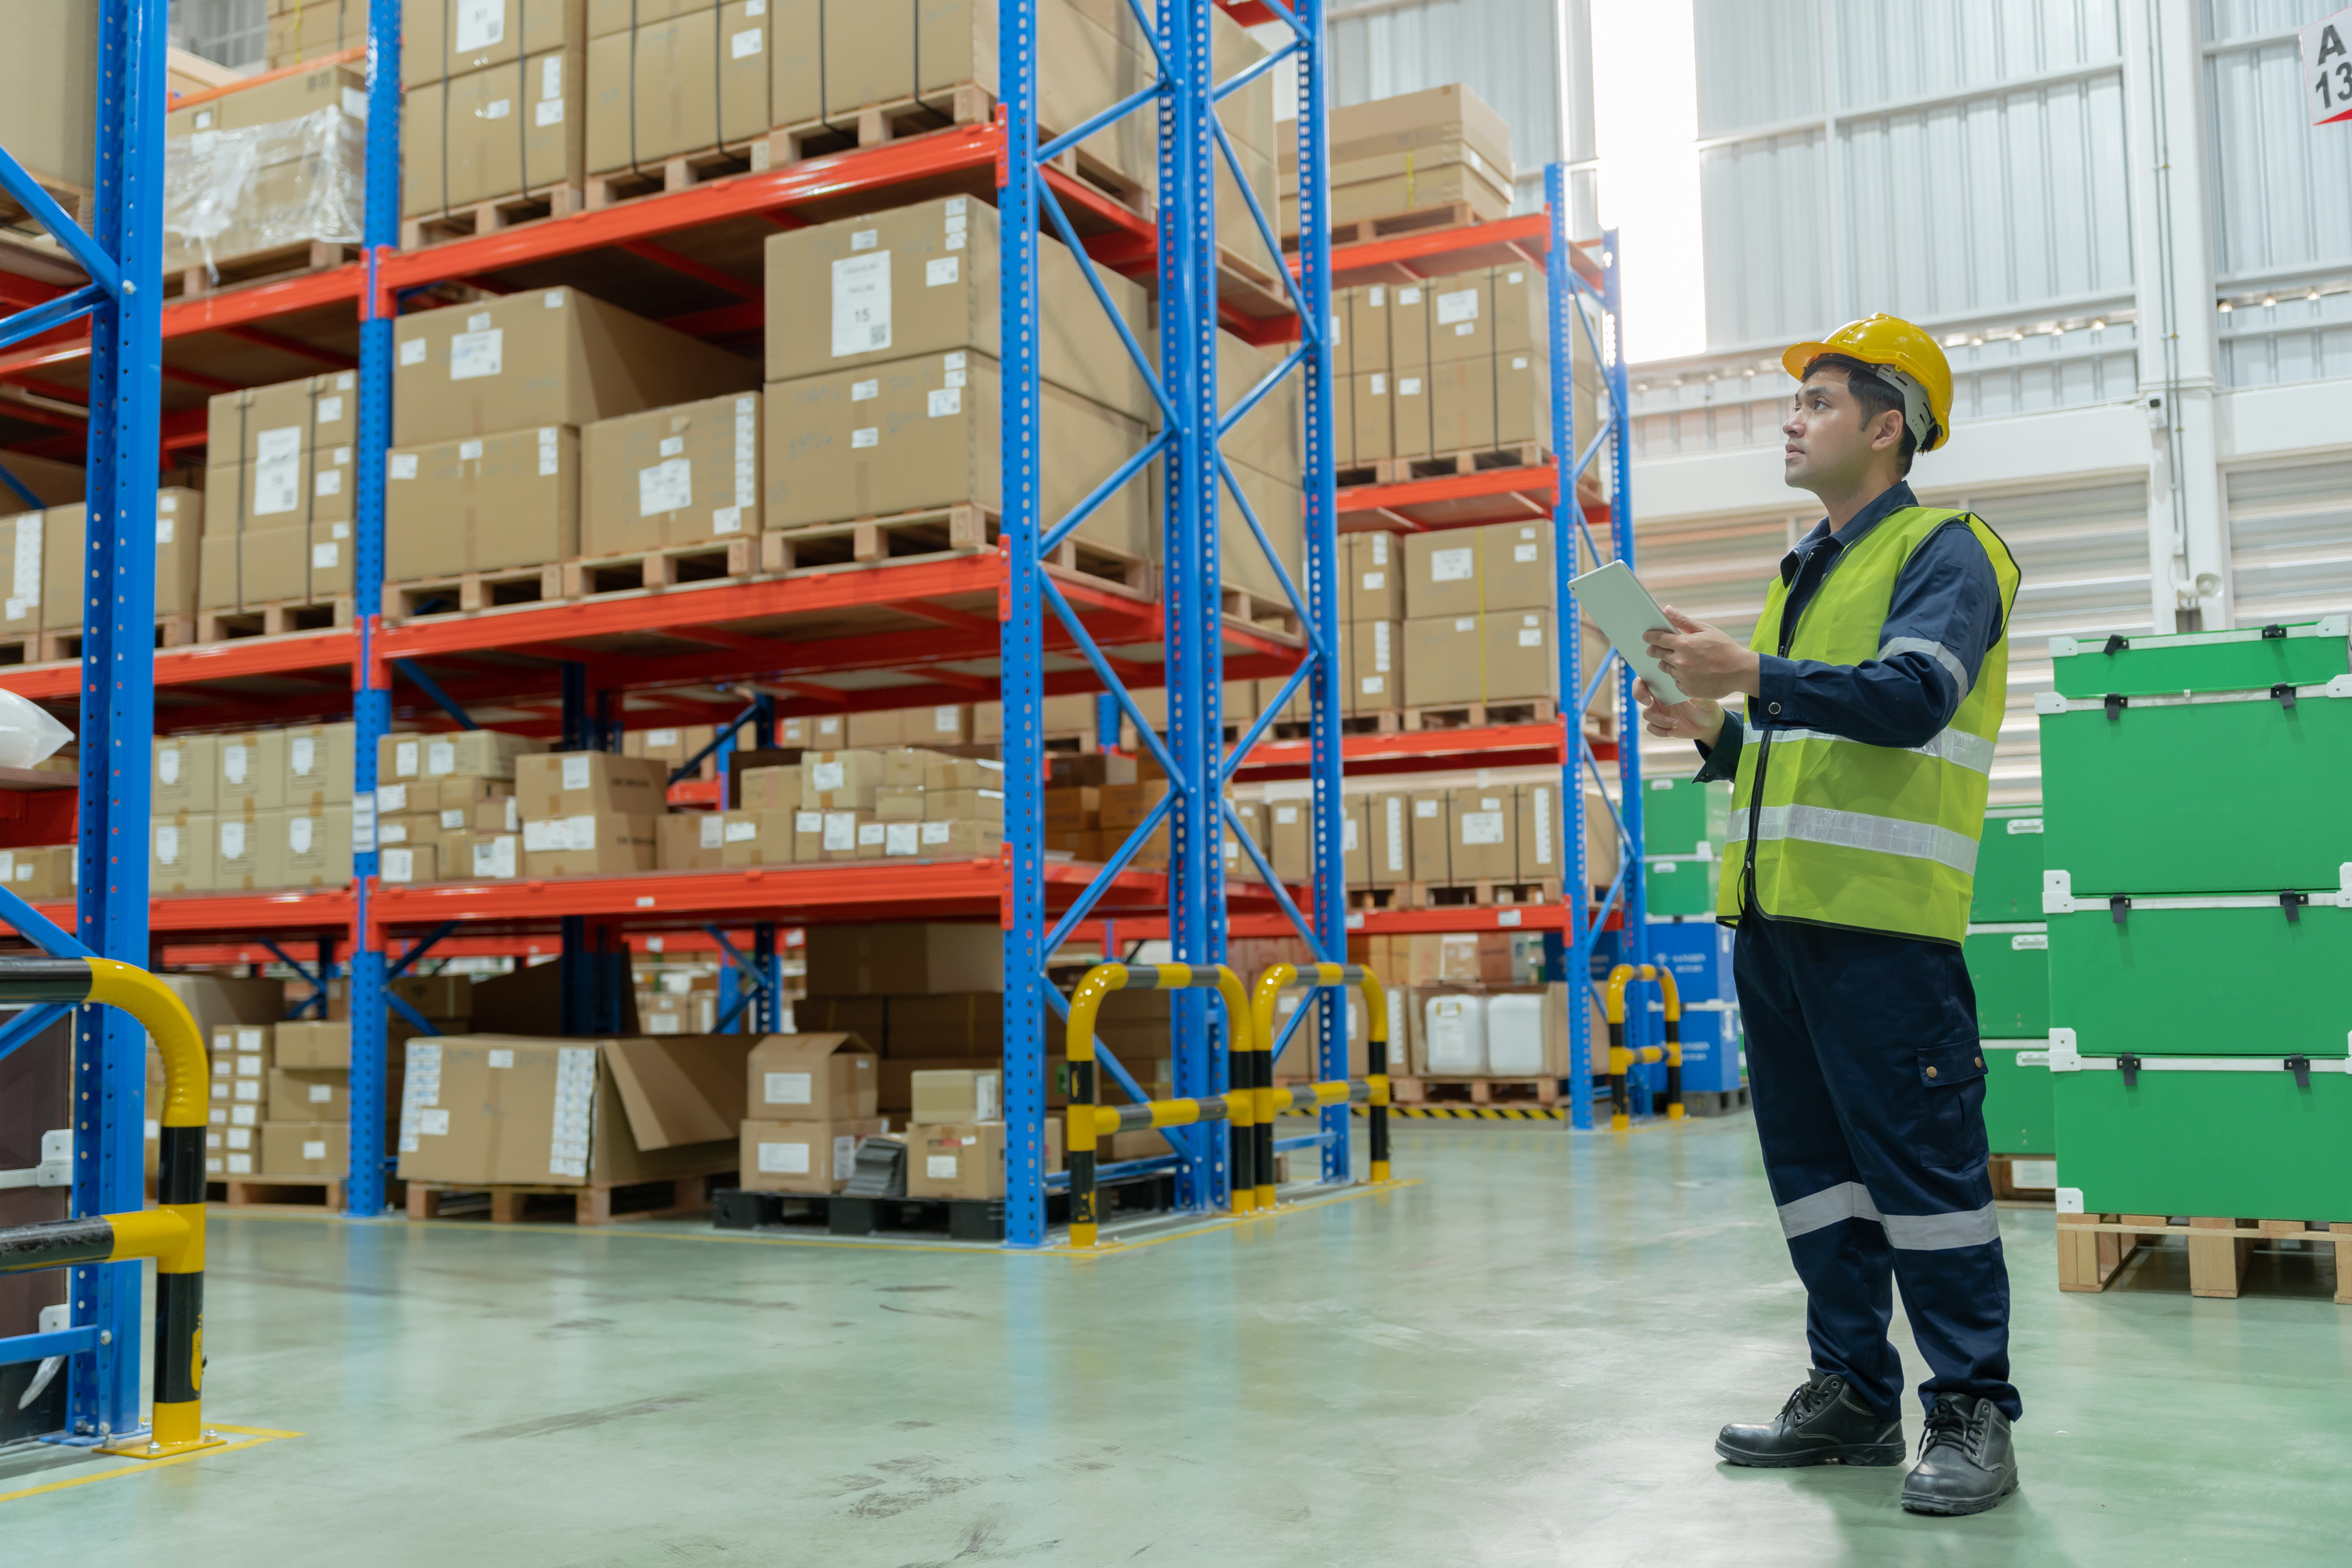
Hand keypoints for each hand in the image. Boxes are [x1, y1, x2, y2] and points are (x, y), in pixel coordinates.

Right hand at [1633, 677, 1723, 747]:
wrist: (1708, 725)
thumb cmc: (1707, 707)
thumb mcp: (1708, 702)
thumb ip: (1700, 698)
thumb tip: (1692, 695)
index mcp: (1668, 686)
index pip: (1648, 678)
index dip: (1641, 684)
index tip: (1648, 694)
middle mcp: (1660, 697)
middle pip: (1639, 692)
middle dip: (1639, 695)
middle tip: (1649, 703)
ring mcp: (1659, 711)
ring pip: (1647, 714)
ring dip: (1660, 720)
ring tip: (1676, 723)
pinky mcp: (1660, 724)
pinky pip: (1651, 727)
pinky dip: (1661, 730)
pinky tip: (1674, 729)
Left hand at [1644, 607, 1762, 702]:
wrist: (1740, 671)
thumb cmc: (1724, 648)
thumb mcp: (1706, 629)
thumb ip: (1683, 621)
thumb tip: (1666, 610)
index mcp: (1683, 644)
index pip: (1658, 639)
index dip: (1650, 637)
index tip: (1646, 637)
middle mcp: (1680, 661)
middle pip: (1658, 654)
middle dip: (1655, 650)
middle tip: (1655, 649)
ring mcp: (1683, 677)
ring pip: (1666, 668)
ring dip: (1669, 664)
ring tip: (1680, 661)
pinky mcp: (1687, 690)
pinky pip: (1676, 682)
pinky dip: (1680, 677)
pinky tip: (1690, 673)